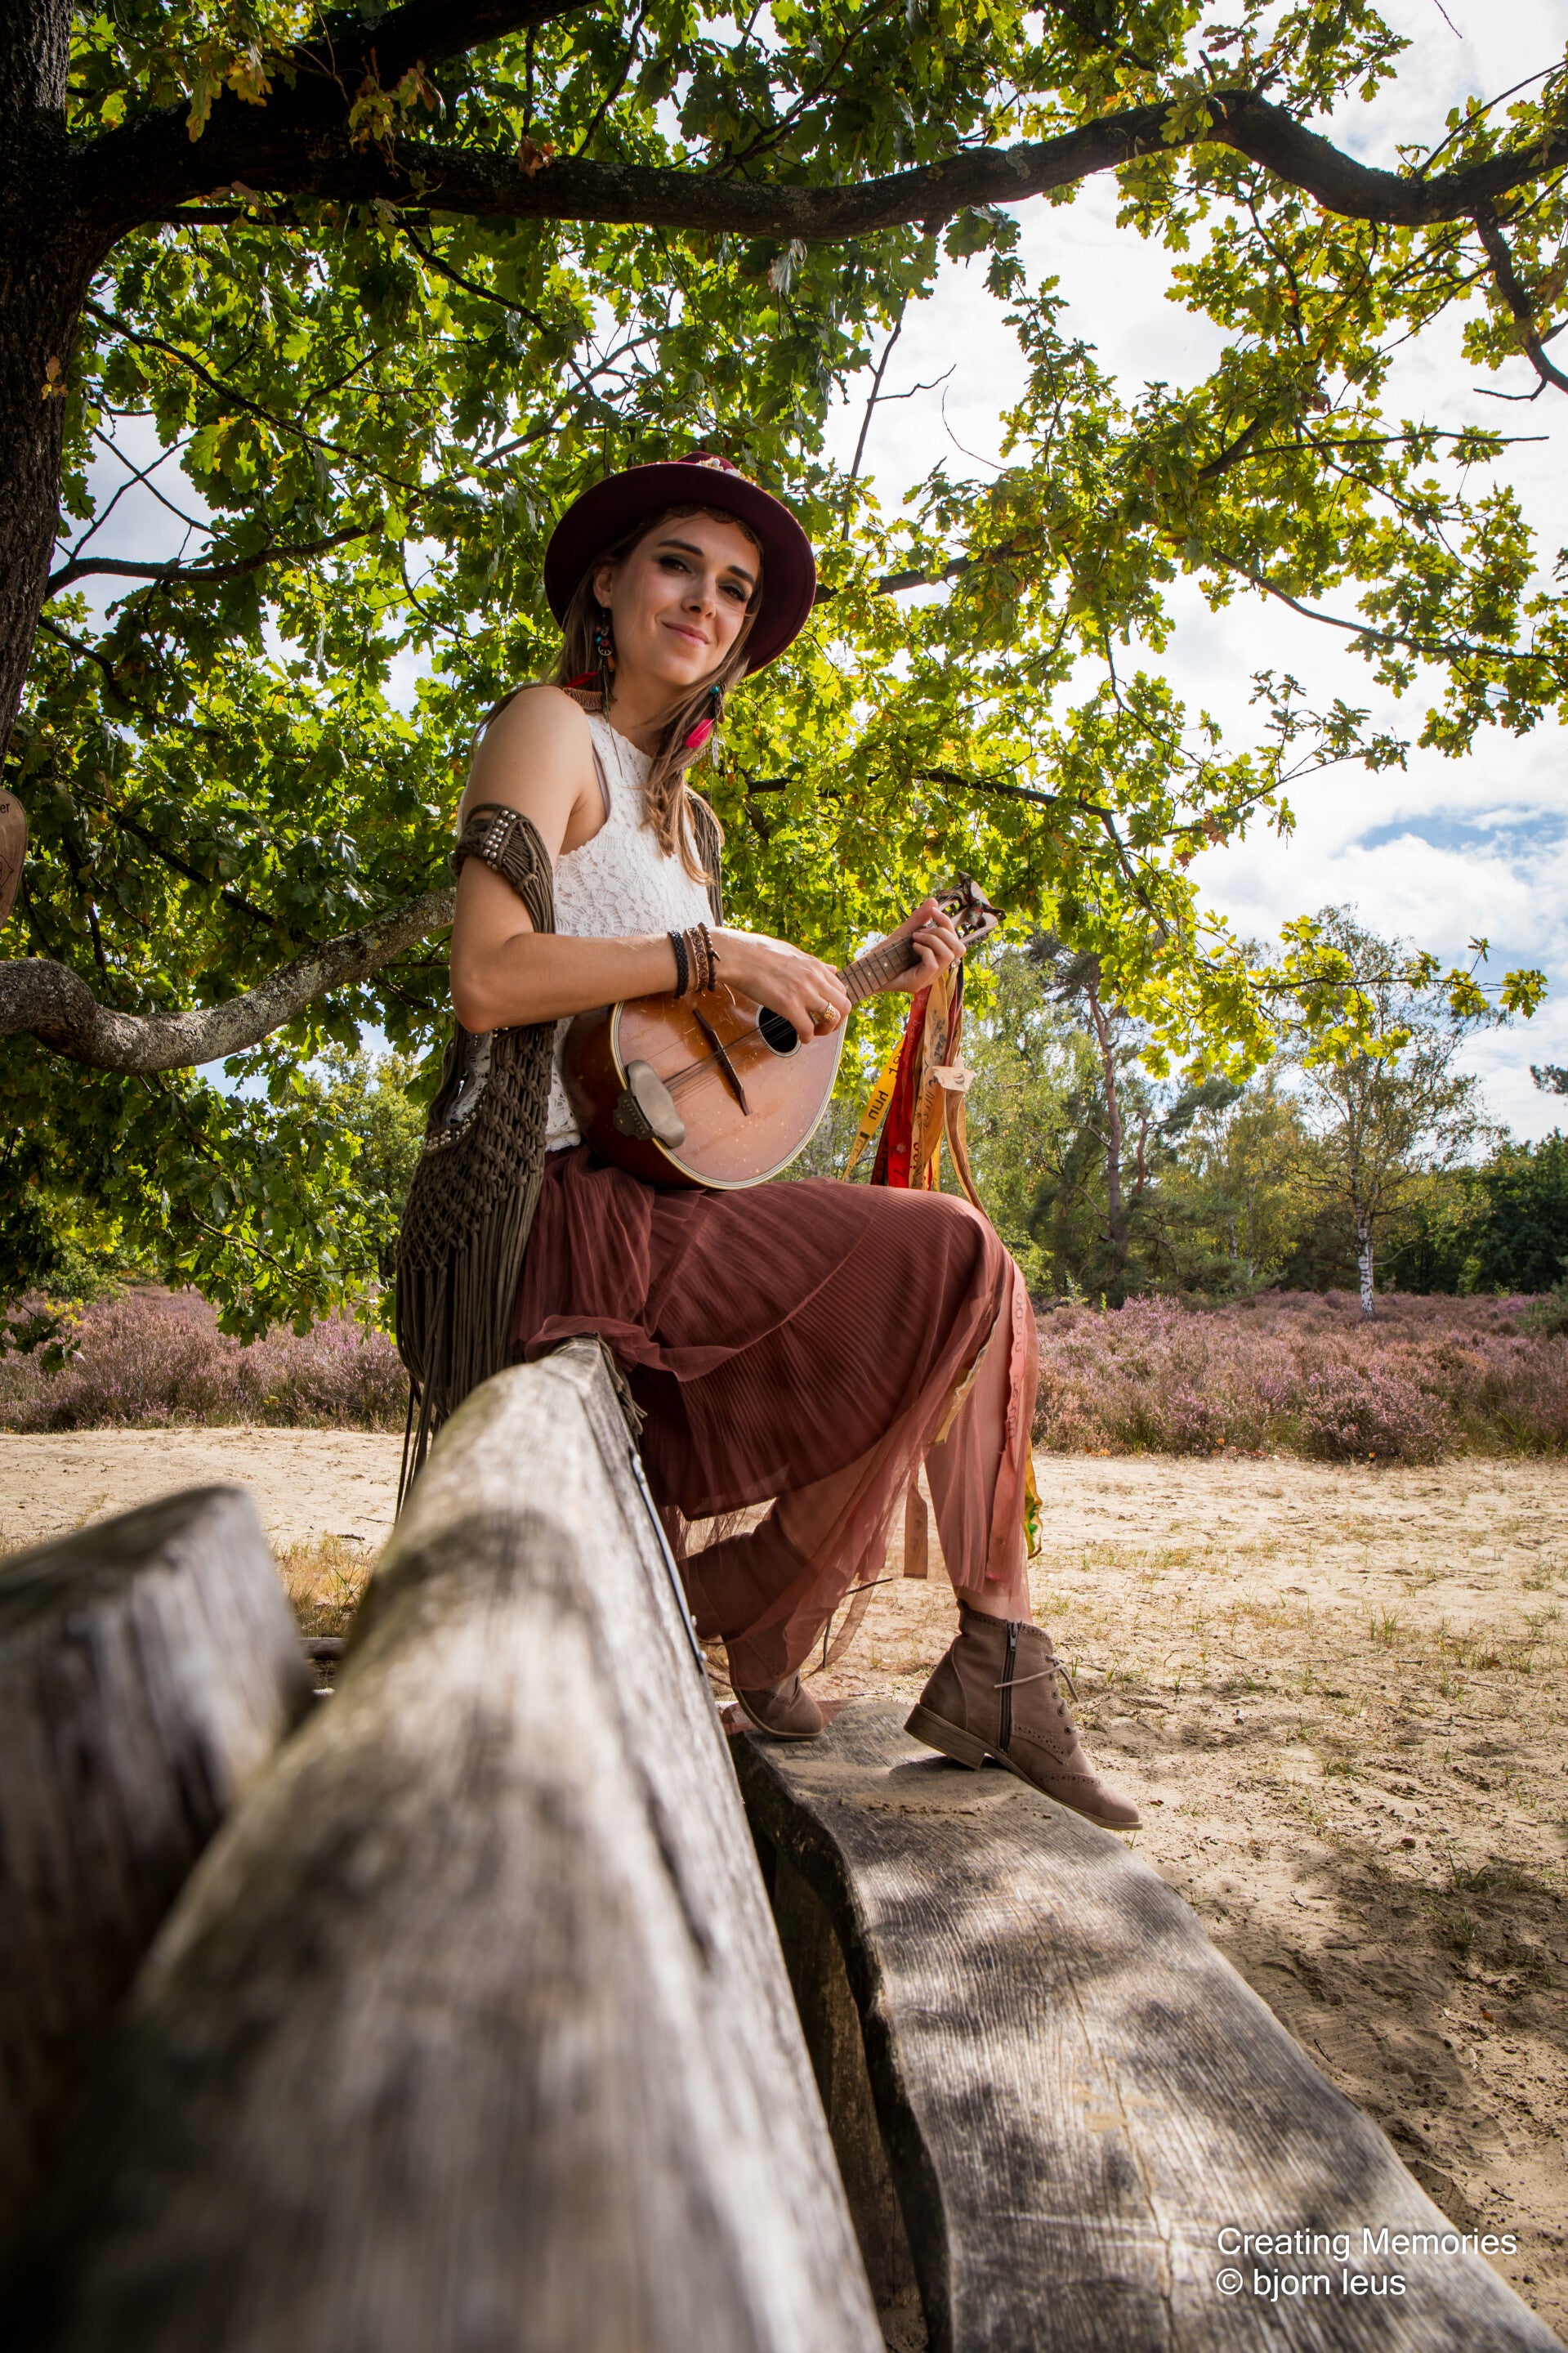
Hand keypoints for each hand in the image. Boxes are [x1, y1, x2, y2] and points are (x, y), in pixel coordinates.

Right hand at [712, 928, 851, 1042]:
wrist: (740, 955)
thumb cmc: (759, 952)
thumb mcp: (793, 952)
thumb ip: (814, 964)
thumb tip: (830, 968)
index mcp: (816, 966)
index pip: (841, 989)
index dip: (837, 1005)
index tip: (826, 1011)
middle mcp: (815, 979)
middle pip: (844, 1006)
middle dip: (837, 1021)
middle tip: (823, 1026)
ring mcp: (803, 992)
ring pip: (833, 1018)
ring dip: (825, 1030)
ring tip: (813, 1032)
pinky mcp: (788, 1006)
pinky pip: (808, 1029)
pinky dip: (807, 1038)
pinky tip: (801, 1038)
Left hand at [881, 896, 966, 995]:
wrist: (866, 970)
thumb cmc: (884, 954)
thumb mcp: (904, 932)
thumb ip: (918, 919)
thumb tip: (934, 901)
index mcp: (936, 958)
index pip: (957, 942)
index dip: (947, 924)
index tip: (933, 911)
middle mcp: (936, 970)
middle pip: (959, 949)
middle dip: (943, 932)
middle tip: (922, 929)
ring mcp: (928, 978)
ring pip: (949, 955)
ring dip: (932, 939)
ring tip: (915, 937)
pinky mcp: (918, 983)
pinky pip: (933, 964)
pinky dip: (924, 950)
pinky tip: (912, 946)